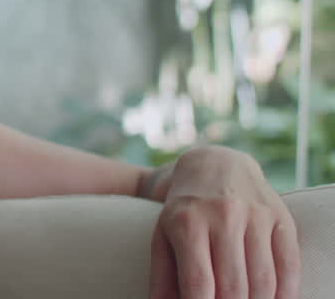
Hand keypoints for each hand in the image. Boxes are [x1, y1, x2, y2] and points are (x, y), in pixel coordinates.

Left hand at [147, 146, 299, 298]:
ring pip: (263, 280)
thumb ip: (163, 275)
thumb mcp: (164, 235)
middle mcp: (222, 215)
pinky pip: (289, 264)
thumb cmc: (184, 210)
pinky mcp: (280, 217)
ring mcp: (254, 215)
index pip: (199, 281)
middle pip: (233, 285)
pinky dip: (285, 292)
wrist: (214, 165)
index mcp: (187, 222)